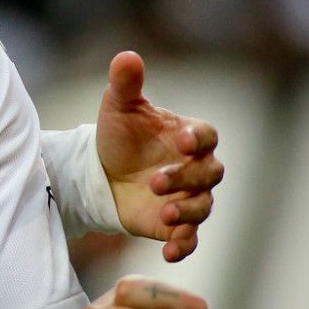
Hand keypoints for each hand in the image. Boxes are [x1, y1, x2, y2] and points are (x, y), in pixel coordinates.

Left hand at [95, 51, 221, 261]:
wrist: (99, 172)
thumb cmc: (119, 135)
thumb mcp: (117, 107)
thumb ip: (126, 83)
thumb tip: (126, 56)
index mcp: (188, 136)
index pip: (208, 136)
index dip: (199, 139)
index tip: (183, 141)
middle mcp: (195, 168)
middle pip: (209, 175)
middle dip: (186, 179)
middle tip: (155, 182)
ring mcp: (187, 198)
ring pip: (203, 207)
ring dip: (187, 213)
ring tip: (165, 215)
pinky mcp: (174, 225)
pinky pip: (189, 239)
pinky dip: (183, 246)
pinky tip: (168, 252)